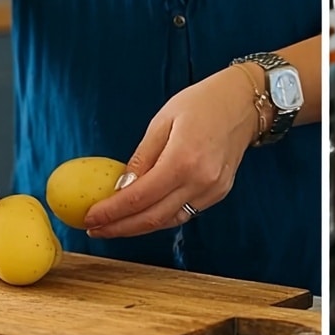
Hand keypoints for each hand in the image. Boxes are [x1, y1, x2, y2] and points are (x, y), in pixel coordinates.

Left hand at [84, 66, 260, 238]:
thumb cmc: (202, 104)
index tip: (91, 218)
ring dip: (139, 227)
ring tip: (113, 226)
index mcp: (183, 160)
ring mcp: (212, 192)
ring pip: (169, 221)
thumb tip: (121, 188)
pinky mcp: (218, 194)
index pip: (139, 197)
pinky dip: (160, 217)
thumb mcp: (162, 121)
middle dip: (121, 227)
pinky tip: (142, 215)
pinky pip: (184, 213)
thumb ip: (142, 158)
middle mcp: (200, 182)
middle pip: (153, 218)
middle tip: (96, 230)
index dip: (112, 212)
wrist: (243, 104)